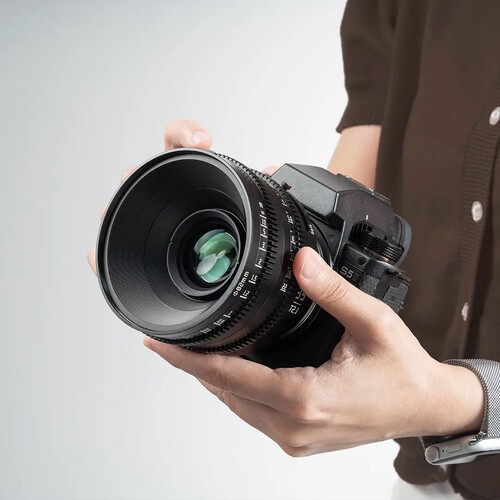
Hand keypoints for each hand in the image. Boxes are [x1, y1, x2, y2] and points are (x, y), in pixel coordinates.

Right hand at [87, 119, 278, 273]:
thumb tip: (274, 169)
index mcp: (190, 175)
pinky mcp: (138, 253)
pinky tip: (98, 256)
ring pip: (120, 205)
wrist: (234, 278)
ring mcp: (149, 222)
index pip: (176, 138)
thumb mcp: (252, 209)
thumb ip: (264, 188)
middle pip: (138, 172)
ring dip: (118, 207)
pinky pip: (111, 251)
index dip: (184, 132)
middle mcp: (165, 193)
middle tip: (150, 182)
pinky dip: (100, 253)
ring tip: (124, 214)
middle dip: (137, 173)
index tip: (205, 141)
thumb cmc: (241, 238)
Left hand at [145, 246, 484, 456]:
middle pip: (225, 392)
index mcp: (307, 398)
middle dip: (193, 364)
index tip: (159, 344)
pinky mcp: (299, 439)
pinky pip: (252, 413)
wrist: (426, 406)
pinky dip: (233, 389)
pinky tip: (227, 369)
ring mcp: (295, 438)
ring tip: (191, 349)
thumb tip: (301, 261)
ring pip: (235, 406)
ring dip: (211, 377)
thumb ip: (332, 290)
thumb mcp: (371, 322)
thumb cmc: (403, 372)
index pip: (231, 376)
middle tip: (168, 338)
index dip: (189, 359)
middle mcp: (294, 426)